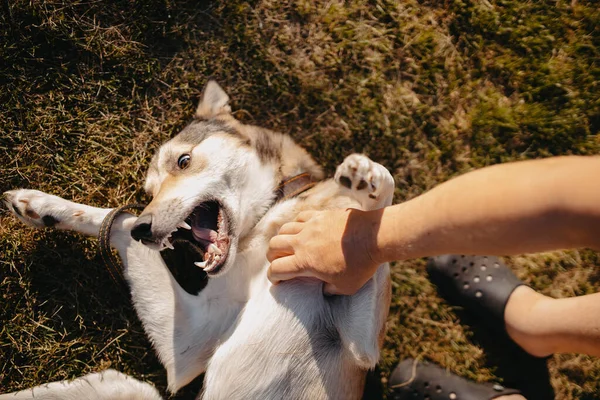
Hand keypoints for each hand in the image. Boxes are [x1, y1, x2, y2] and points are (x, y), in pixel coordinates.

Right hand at [267, 208, 381, 294]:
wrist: (373, 237)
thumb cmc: (361, 264)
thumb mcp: (345, 287)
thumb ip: (330, 289)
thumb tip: (323, 289)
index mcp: (305, 262)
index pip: (276, 269)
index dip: (272, 277)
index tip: (277, 280)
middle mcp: (302, 242)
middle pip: (273, 246)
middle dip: (272, 256)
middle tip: (278, 262)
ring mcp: (310, 226)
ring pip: (283, 229)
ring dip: (281, 239)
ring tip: (286, 245)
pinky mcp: (319, 215)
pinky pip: (299, 217)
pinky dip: (295, 224)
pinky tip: (301, 229)